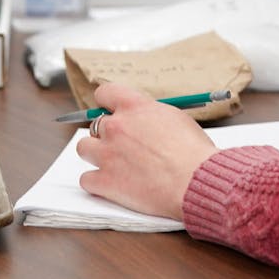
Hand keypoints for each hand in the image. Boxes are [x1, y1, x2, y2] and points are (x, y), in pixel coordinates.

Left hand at [75, 83, 218, 220]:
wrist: (195, 181)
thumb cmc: (194, 153)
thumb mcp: (176, 118)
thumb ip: (152, 115)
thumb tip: (144, 119)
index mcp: (134, 107)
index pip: (105, 93)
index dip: (107, 103)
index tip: (111, 111)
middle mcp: (116, 127)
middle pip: (94, 124)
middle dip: (105, 134)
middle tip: (120, 145)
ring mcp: (107, 154)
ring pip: (83, 148)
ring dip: (95, 155)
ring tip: (111, 163)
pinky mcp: (105, 182)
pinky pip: (86, 179)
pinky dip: (96, 183)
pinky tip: (111, 186)